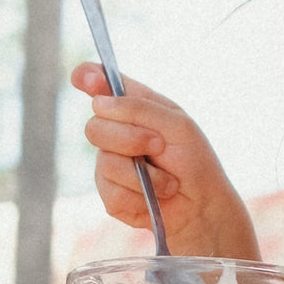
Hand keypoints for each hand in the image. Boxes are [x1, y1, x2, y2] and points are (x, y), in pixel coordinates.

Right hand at [72, 64, 259, 257]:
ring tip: (166, 181)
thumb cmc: (193, 161)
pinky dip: (140, 195)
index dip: (87, 78)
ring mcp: (109, 162)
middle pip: (94, 126)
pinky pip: (111, 191)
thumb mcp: (177, 126)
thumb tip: (98, 103)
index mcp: (132, 107)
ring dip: (143, 174)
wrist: (201, 205)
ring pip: (105, 161)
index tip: (82, 78)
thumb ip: (140, 109)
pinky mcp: (108, 193)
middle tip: (160, 147)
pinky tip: (154, 197)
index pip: (99, 84)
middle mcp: (116, 131)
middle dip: (130, 139)